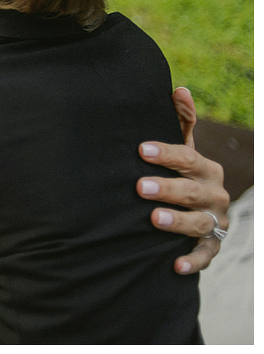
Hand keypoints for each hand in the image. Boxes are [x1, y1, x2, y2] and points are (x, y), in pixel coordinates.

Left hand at [136, 88, 229, 273]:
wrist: (195, 210)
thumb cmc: (182, 173)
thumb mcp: (182, 148)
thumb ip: (181, 121)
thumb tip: (179, 89)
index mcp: (205, 168)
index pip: (186, 158)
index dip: (164, 153)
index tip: (140, 149)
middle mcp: (213, 194)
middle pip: (191, 190)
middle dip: (167, 188)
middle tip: (139, 186)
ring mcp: (214, 221)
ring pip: (199, 222)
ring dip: (177, 221)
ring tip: (153, 218)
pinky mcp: (212, 245)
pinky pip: (206, 255)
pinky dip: (192, 261)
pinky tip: (175, 265)